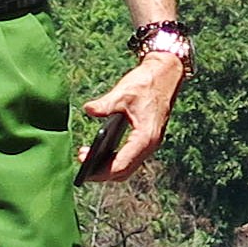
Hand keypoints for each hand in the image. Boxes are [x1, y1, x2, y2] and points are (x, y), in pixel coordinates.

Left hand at [79, 51, 185, 181]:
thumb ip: (105, 104)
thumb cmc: (146, 82)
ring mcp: (150, 144)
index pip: (121, 165)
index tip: (83, 166)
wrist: (166, 74)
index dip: (100, 170)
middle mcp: (150, 145)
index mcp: (145, 137)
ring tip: (87, 159)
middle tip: (81, 165)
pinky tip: (100, 153)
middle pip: (124, 171)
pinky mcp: (147, 139)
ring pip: (127, 167)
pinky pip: (130, 158)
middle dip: (102, 173)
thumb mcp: (123, 92)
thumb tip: (88, 109)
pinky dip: (115, 160)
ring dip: (108, 167)